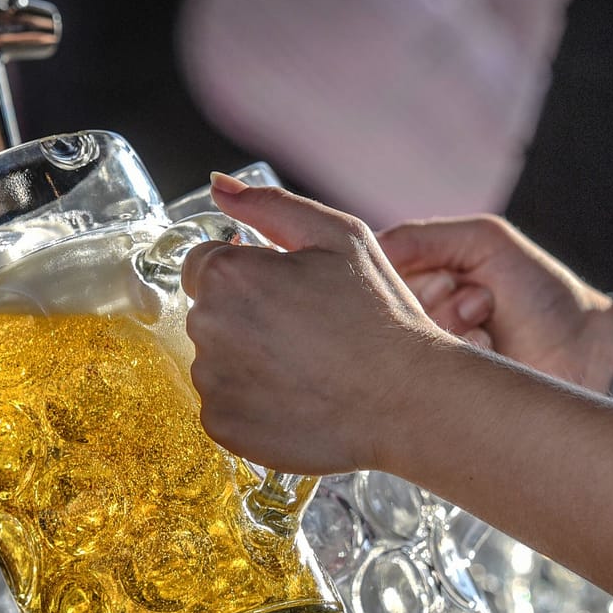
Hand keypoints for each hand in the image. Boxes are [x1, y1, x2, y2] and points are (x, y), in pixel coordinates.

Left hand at [181, 175, 464, 476]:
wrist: (409, 400)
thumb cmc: (380, 315)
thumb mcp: (339, 237)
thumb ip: (269, 205)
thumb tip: (218, 186)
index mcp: (229, 274)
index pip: (203, 265)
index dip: (247, 276)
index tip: (286, 295)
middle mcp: (207, 326)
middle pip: (208, 314)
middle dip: (245, 318)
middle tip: (305, 333)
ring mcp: (211, 381)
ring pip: (214, 362)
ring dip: (246, 362)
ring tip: (306, 369)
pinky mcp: (221, 426)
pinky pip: (223, 406)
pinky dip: (251, 404)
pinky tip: (296, 399)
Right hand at [377, 214, 612, 393]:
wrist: (586, 351)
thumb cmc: (541, 292)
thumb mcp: (485, 241)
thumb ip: (423, 237)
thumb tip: (369, 248)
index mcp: (420, 284)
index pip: (377, 275)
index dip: (411, 275)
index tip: (453, 277)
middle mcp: (418, 322)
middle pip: (386, 311)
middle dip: (440, 300)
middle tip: (481, 299)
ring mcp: (429, 361)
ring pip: (407, 341)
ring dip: (457, 324)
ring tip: (491, 321)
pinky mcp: (441, 395)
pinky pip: (429, 370)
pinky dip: (467, 352)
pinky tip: (494, 351)